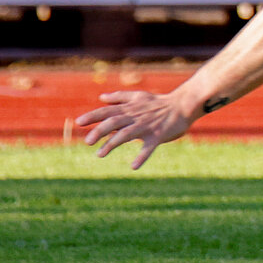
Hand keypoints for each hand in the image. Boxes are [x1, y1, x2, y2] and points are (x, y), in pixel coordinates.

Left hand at [77, 89, 198, 168]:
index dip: (93, 116)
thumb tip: (101, 97)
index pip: (108, 111)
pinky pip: (149, 147)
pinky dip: (142, 156)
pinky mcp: (158, 135)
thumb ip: (119, 97)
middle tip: (87, 142)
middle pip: (114, 122)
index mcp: (130, 108)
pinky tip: (134, 166)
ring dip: (112, 143)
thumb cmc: (159, 102)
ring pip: (127, 134)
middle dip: (99, 131)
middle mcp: (135, 116)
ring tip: (100, 154)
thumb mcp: (138, 96)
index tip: (79, 122)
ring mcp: (146, 126)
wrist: (183, 105)